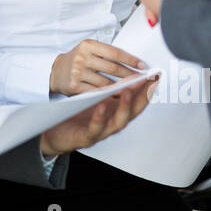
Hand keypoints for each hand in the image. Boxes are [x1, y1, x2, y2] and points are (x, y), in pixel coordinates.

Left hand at [39, 72, 158, 156]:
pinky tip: (101, 105)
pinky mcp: (86, 137)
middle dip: (142, 97)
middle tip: (147, 82)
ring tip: (128, 91)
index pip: (135, 101)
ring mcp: (101, 132)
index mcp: (114, 112)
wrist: (56, 134)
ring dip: (125, 107)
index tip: (154, 76)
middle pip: (132, 112)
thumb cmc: (76, 116)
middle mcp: (111, 123)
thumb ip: (108, 90)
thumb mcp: (94, 99)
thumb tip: (122, 73)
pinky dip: (100, 118)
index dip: (146, 90)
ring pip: (118, 122)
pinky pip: (95, 128)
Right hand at [50, 39, 146, 94]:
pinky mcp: (75, 86)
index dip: (130, 60)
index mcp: (88, 45)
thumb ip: (106, 53)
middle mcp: (82, 57)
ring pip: (106, 82)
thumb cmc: (77, 60)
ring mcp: (78, 72)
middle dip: (130, 74)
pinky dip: (109, 95)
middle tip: (142, 78)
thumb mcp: (89, 50)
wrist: (56, 71)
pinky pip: (97, 92)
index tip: (142, 65)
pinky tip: (118, 96)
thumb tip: (132, 62)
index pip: (114, 52)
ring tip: (133, 88)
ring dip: (122, 87)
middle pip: (112, 68)